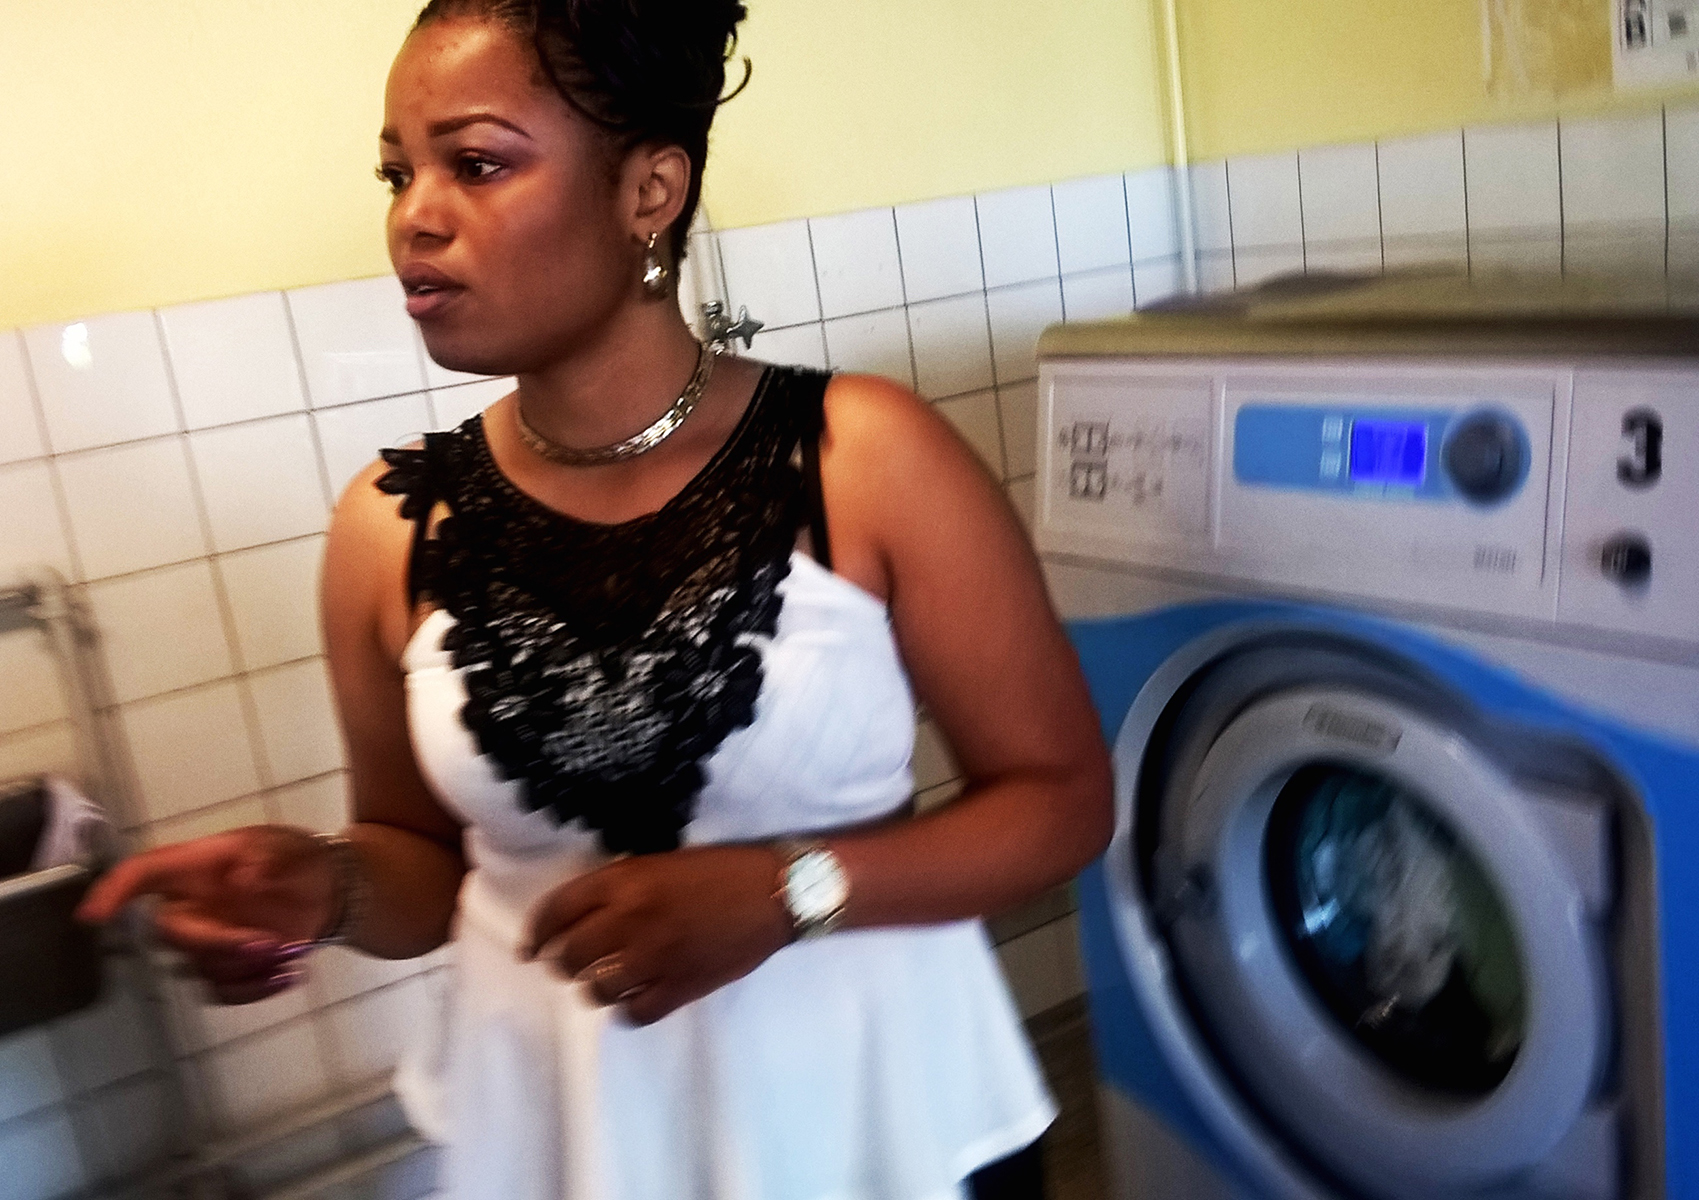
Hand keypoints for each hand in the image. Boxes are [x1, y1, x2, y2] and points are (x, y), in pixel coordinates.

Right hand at [76, 825, 339, 1004]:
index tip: (93, 916)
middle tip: (270, 943)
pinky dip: (257, 989)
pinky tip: (291, 975)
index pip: (142, 874)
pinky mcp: (222, 969)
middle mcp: (187, 906)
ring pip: (199, 968)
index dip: (114, 892)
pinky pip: (222, 991)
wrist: (327, 892)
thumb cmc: (295, 860)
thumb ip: (268, 859)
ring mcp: (202, 941)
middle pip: (172, 934)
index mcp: (192, 867)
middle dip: (220, 944)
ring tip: (294, 952)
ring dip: (246, 969)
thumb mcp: (288, 847)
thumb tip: (244, 879)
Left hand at [521, 844, 793, 1025]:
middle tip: (570, 963)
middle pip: (569, 957)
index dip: (536, 933)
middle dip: (562, 962)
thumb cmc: (719, 868)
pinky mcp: (679, 988)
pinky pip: (633, 1014)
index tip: (530, 947)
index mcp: (624, 882)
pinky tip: (632, 1000)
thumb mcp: (660, 862)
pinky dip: (626, 1010)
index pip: (557, 912)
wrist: (774, 893)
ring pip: (595, 990)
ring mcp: (654, 959)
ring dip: (593, 987)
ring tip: (604, 981)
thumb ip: (619, 887)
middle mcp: (630, 921)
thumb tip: (582, 918)